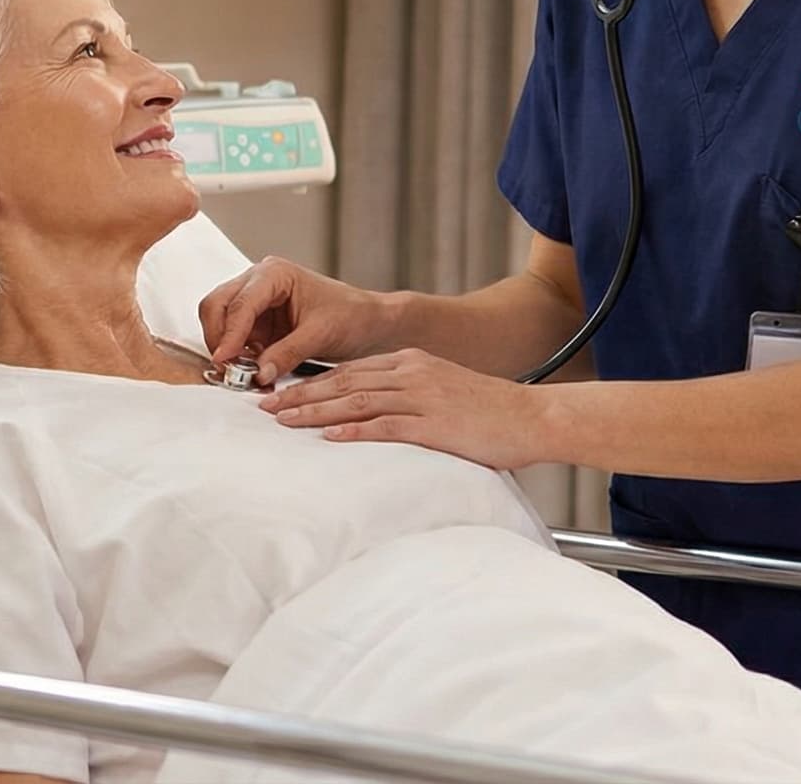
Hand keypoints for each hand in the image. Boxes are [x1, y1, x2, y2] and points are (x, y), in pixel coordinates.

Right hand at [199, 257, 394, 383]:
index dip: (229, 333)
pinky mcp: (258, 325)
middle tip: (227, 369)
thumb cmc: (352, 315)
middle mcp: (259, 283)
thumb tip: (258, 374)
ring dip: (226, 349)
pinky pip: (235, 340)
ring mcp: (256, 304)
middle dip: (219, 338)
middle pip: (217, 305)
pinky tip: (251, 372)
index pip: (240, 303)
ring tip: (242, 374)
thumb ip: (286, 353)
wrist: (370, 324)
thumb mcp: (320, 335)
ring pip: (220, 323)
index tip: (224, 360)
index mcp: (274, 274)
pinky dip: (237, 358)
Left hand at [259, 349, 556, 471]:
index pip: (349, 370)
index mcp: (411, 362)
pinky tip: (329, 438)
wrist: (534, 416)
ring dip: (315, 412)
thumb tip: (373, 414)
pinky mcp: (435, 423)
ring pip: (356, 400)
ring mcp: (423, 396)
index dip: (310, 382)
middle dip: (300, 395)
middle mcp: (411, 372)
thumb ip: (408, 397)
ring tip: (284, 422)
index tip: (281, 394)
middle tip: (266, 408)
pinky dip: (354, 431)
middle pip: (343, 382)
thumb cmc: (490, 412)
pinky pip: (386, 425)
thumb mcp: (443, 392)